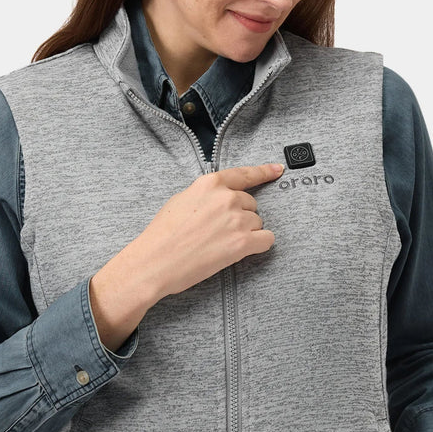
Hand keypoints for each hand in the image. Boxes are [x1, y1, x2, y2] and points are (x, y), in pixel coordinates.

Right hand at [133, 163, 283, 299]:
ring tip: (221, 243)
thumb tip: (218, 199)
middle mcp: (226, 198)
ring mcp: (236, 220)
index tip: (277, 169)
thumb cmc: (162, 235)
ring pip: (257, 223)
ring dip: (246, 232)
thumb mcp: (181, 201)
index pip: (244, 174)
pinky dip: (259, 245)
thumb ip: (205, 195)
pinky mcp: (242, 243)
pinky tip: (242, 250)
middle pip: (251, 204)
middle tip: (218, 232)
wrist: (155, 262)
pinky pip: (266, 239)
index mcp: (210, 184)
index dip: (264, 172)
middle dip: (240, 216)